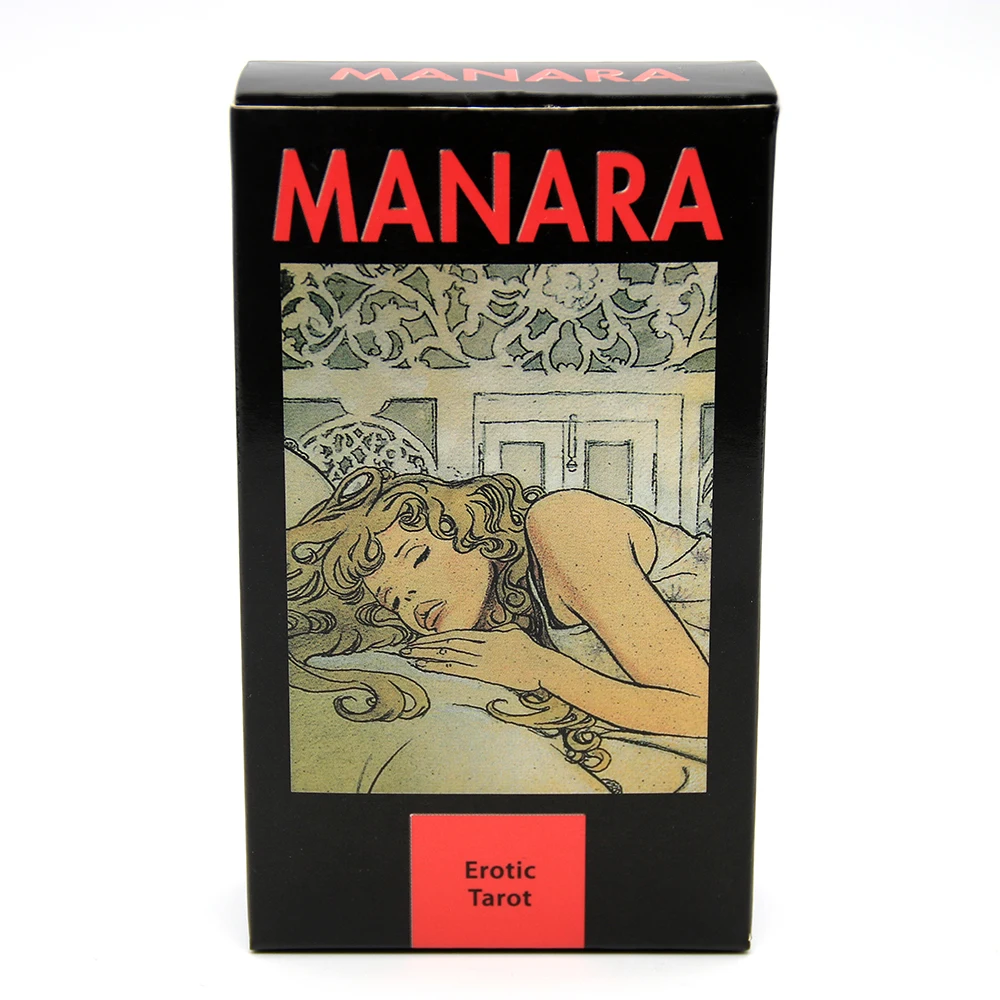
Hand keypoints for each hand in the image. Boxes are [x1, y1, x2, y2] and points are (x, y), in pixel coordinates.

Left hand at [401, 624, 554, 691]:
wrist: (543, 666)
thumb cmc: (532, 651)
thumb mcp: (515, 633)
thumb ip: (500, 630)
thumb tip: (493, 631)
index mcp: (488, 635)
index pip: (456, 636)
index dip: (436, 638)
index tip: (420, 641)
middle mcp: (482, 645)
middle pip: (448, 644)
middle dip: (425, 646)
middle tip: (405, 648)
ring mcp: (483, 659)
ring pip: (449, 655)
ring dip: (427, 656)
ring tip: (409, 657)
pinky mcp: (485, 673)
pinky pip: (457, 669)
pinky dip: (439, 667)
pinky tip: (425, 667)